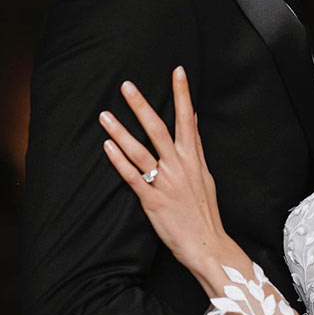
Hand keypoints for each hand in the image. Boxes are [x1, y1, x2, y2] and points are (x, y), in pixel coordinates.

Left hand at [99, 67, 244, 276]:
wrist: (207, 244)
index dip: (183, 94)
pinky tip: (107, 146)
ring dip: (121, 131)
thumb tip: (193, 120)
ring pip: (140, 151)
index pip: (187, 119)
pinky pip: (133, 177)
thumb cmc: (205, 210)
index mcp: (193, 158)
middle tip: (126, 85)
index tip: (178, 71)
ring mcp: (166, 183)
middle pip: (159, 129)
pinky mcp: (153, 200)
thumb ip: (196, 146)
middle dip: (142, 105)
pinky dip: (119, 161)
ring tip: (105, 114)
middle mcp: (180, 166)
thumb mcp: (205, 174)